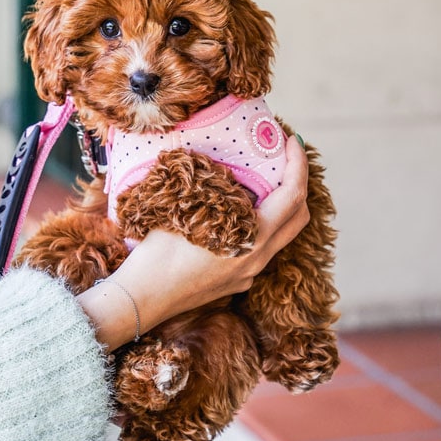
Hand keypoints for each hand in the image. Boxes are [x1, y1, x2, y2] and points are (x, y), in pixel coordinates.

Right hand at [77, 135, 309, 350]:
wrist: (141, 300)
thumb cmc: (156, 255)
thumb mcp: (184, 211)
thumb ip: (211, 190)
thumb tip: (220, 167)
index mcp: (252, 240)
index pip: (292, 196)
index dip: (298, 163)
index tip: (292, 140)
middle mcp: (258, 259)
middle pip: (299, 217)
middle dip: (298, 184)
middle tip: (284, 159)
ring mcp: (249, 274)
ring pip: (281, 235)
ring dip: (280, 206)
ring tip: (261, 182)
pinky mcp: (237, 282)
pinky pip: (260, 249)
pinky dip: (259, 226)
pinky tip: (234, 214)